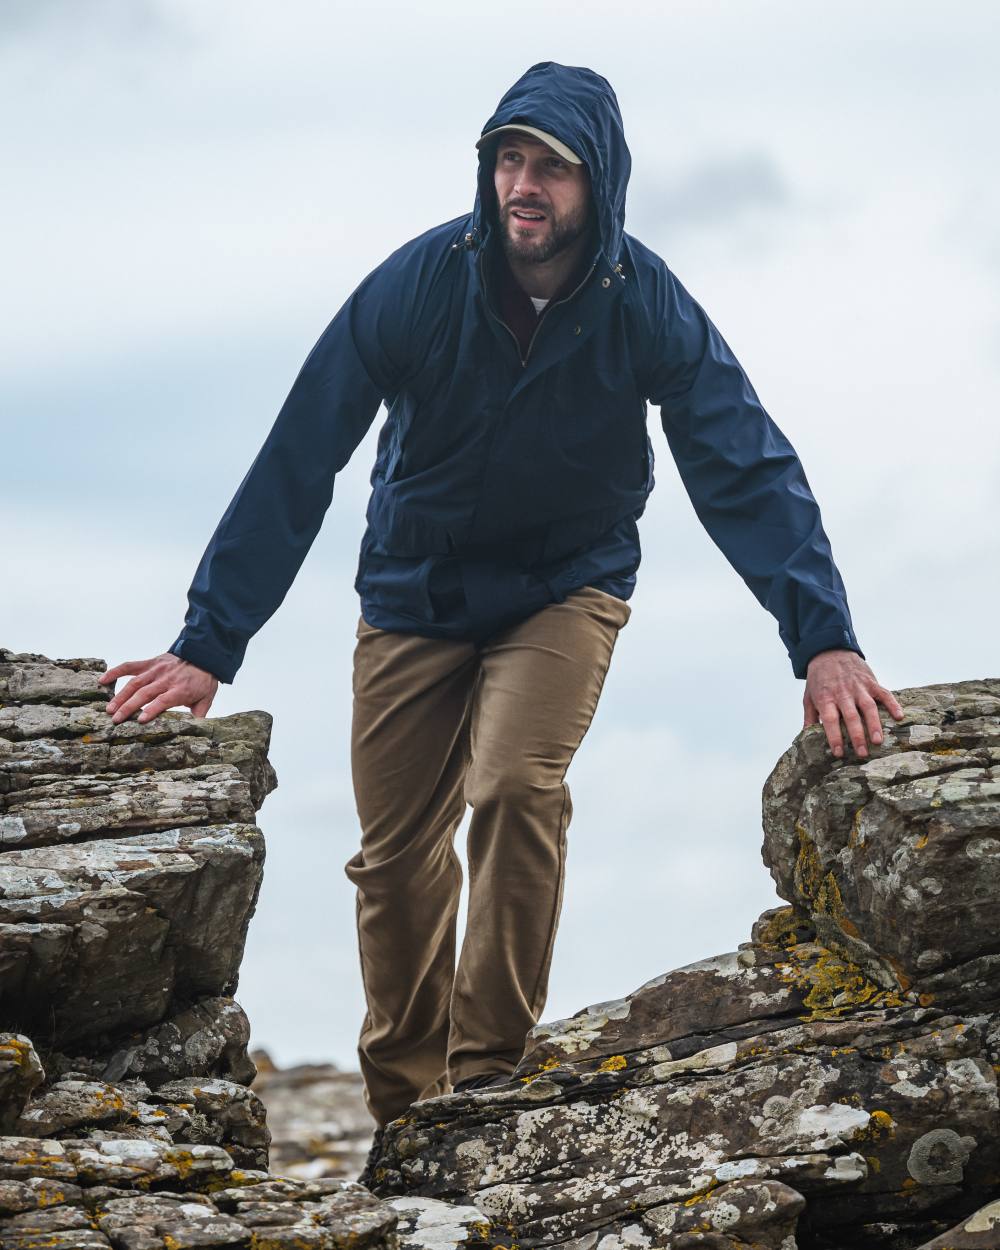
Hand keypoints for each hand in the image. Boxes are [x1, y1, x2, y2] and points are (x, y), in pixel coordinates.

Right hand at [98, 653, 218, 724]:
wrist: (204, 655)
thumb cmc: (203, 680)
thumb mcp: (206, 699)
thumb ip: (198, 715)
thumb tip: (194, 732)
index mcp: (180, 689)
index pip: (163, 700)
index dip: (151, 710)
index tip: (139, 721)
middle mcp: (166, 679)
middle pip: (145, 693)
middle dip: (128, 707)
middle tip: (115, 720)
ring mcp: (156, 670)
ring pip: (135, 683)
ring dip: (120, 696)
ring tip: (109, 709)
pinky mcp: (150, 663)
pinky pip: (131, 666)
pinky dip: (116, 672)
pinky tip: (103, 680)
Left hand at [803, 649, 903, 759]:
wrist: (829, 651)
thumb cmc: (818, 679)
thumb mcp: (808, 696)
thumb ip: (809, 717)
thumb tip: (805, 738)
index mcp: (826, 698)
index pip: (830, 720)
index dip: (834, 737)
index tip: (839, 752)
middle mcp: (843, 693)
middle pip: (851, 717)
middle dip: (857, 736)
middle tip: (862, 754)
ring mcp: (858, 687)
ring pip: (868, 707)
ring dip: (874, 725)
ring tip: (878, 741)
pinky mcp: (870, 681)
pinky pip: (884, 693)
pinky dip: (893, 704)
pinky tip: (899, 716)